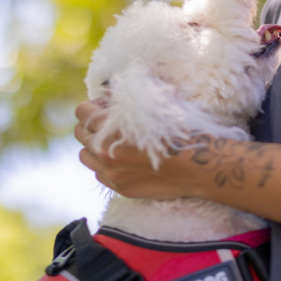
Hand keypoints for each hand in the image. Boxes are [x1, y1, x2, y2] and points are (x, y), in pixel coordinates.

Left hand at [73, 100, 195, 200]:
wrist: (200, 166)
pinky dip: (105, 166)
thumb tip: (113, 92)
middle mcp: (104, 152)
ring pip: (86, 156)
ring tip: (111, 142)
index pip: (82, 112)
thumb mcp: (155, 104)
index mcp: (109, 128)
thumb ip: (129, 98)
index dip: (92, 105)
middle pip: (80, 134)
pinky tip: (121, 159)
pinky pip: (100, 174)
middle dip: (91, 124)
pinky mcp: (121, 188)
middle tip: (107, 122)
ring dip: (93, 147)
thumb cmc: (180, 131)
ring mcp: (112, 173)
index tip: (105, 105)